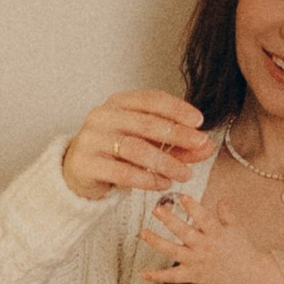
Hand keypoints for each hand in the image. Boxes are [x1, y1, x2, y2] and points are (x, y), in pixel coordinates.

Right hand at [63, 90, 210, 204]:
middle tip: (199, 145)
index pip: (151, 99)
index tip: (198, 121)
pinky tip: (161, 183)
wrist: (77, 172)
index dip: (177, 109)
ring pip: (134, 148)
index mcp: (118, 103)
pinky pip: (121, 172)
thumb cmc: (114, 153)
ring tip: (184, 173)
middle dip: (177, 134)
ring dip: (164, 161)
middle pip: (145, 122)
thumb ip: (176, 144)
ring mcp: (91, 140)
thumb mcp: (147, 144)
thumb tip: (206, 147)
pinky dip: (146, 179)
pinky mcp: (86, 164)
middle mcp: (102, 116)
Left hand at [140, 195, 283, 283]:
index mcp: (217, 233)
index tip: (183, 197)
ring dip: (157, 242)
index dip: (193, 207)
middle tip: (157, 209)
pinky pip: (173, 277)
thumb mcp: (237, 228)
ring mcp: (197, 262)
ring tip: (143, 233)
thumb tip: (222, 199)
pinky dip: (158, 276)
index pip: (204, 218)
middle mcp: (205, 247)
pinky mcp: (193, 276)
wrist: (250, 275)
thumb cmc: (243, 250)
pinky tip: (144, 274)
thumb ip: (227, 214)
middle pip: (184, 233)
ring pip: (173, 251)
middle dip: (170, 220)